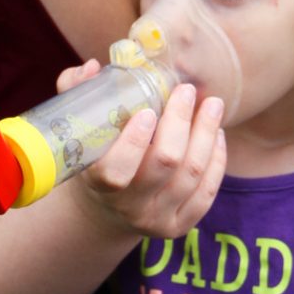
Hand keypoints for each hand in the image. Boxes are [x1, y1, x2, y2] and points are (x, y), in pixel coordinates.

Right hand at [55, 59, 227, 238]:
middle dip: (180, 122)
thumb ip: (77, 94)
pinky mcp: (180, 226)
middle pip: (164, 165)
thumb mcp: (79, 130)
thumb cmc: (95, 156)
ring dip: (206, 134)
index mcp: (98, 185)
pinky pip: (207, 192)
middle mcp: (128, 208)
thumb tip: (92, 67)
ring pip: (191, 175)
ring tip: (213, 105)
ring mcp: (156, 220)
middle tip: (188, 91)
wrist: (107, 209)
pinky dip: (216, 159)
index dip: (133, 142)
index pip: (114, 171)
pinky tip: (217, 134)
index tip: (147, 111)